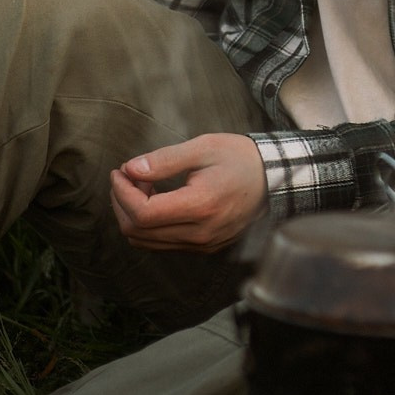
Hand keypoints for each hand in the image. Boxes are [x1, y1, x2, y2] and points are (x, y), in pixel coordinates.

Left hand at [109, 133, 267, 251]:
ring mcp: (203, 244)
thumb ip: (164, 160)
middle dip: (122, 203)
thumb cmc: (240, 159)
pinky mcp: (204, 247)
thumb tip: (130, 169)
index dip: (122, 193)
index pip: (143, 213)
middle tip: (127, 176)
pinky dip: (149, 225)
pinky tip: (157, 200)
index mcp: (200, 206)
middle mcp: (201, 233)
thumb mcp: (203, 148)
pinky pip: (163, 243)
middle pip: (139, 232)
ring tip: (142, 187)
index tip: (120, 171)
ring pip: (147, 242)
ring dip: (133, 215)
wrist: (274, 180)